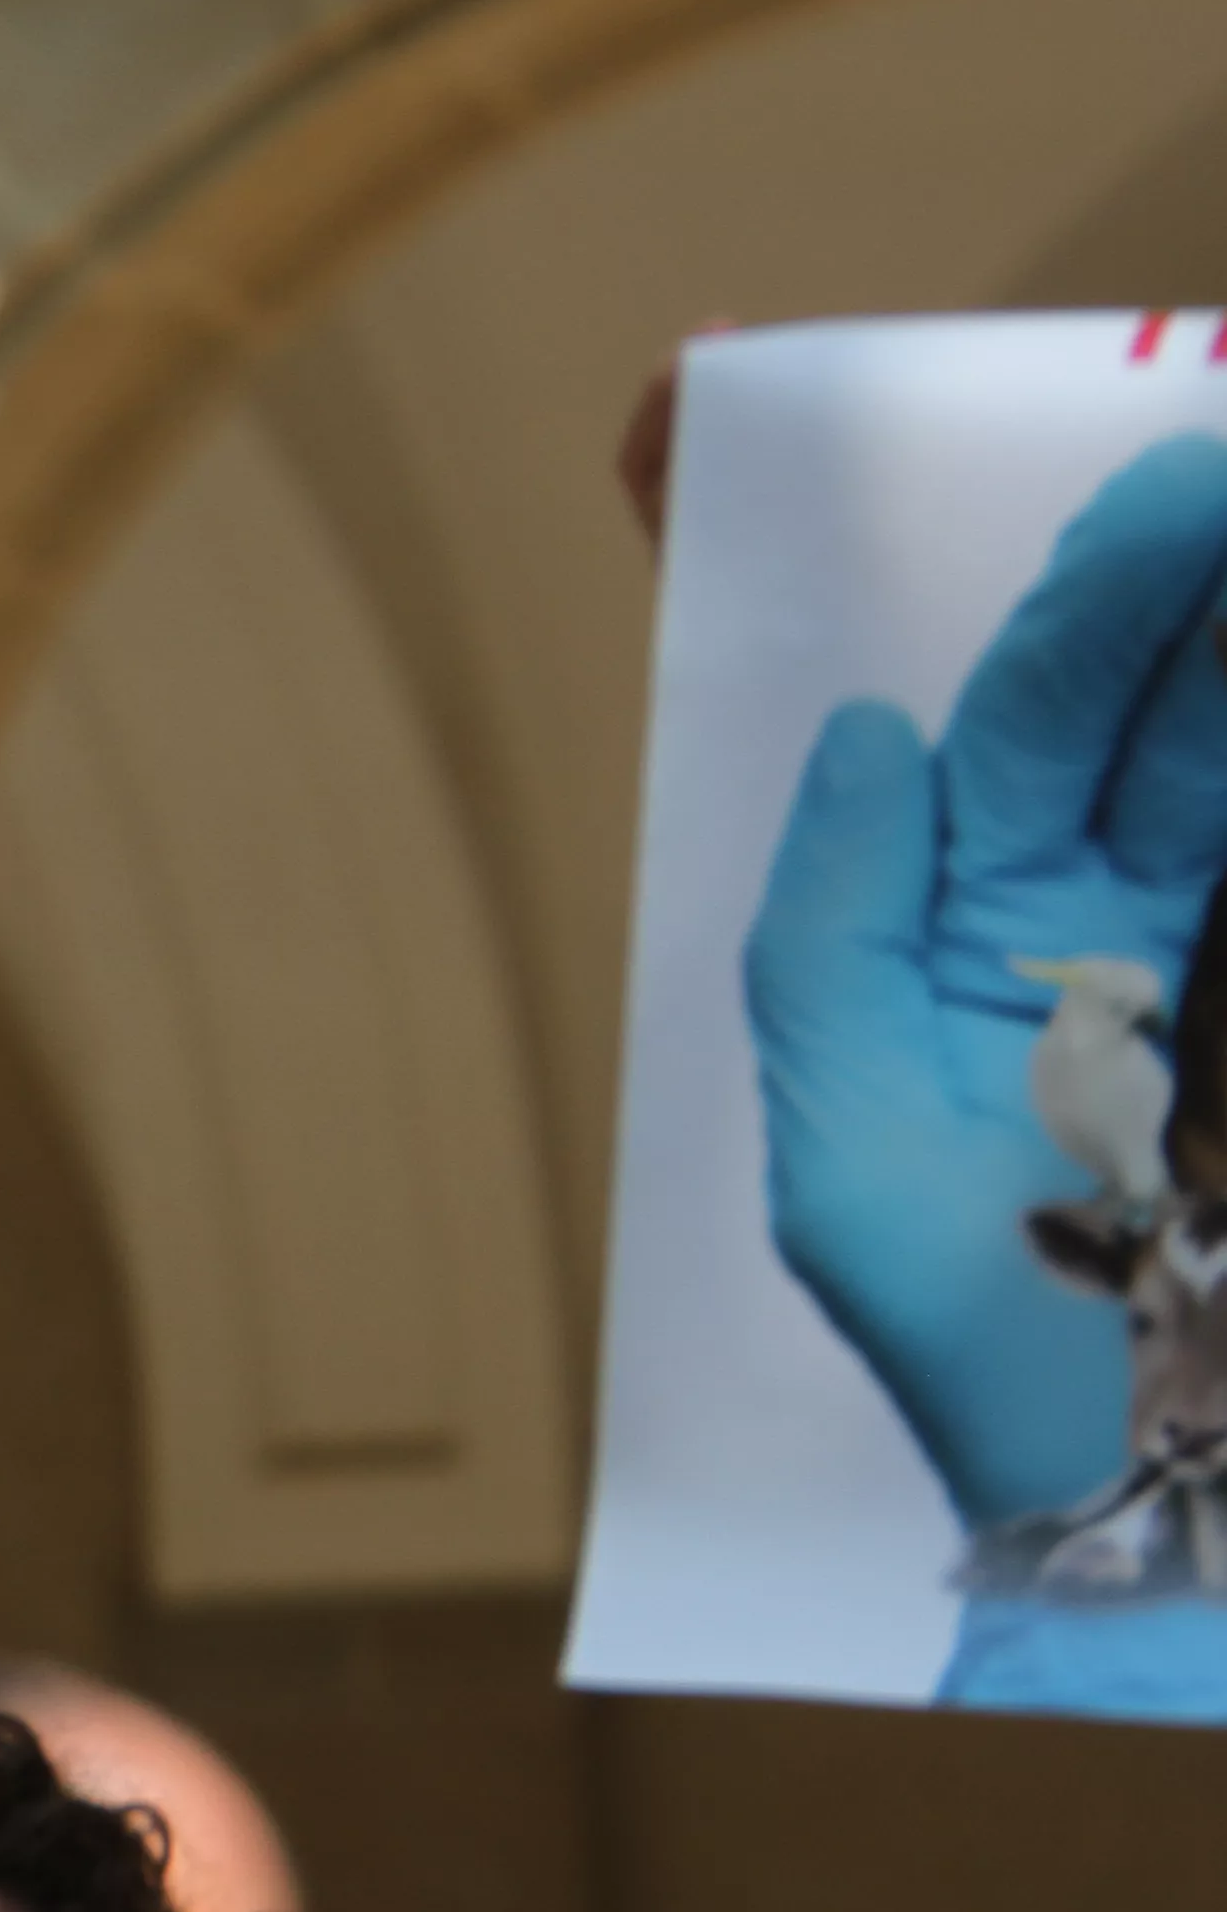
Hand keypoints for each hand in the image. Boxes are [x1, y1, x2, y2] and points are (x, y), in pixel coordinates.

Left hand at [745, 434, 1226, 1532]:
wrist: (1167, 1493)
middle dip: (1137, 571)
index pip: (955, 725)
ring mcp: (1198, 930)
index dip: (868, 590)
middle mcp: (1099, 907)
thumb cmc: (986, 1357)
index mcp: (971, 937)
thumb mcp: (843, 1163)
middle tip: (1173, 469)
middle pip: (1115, 686)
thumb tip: (876, 739)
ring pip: (1213, 726)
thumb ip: (834, 938)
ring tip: (1209, 498)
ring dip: (1212, 620)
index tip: (732, 418)